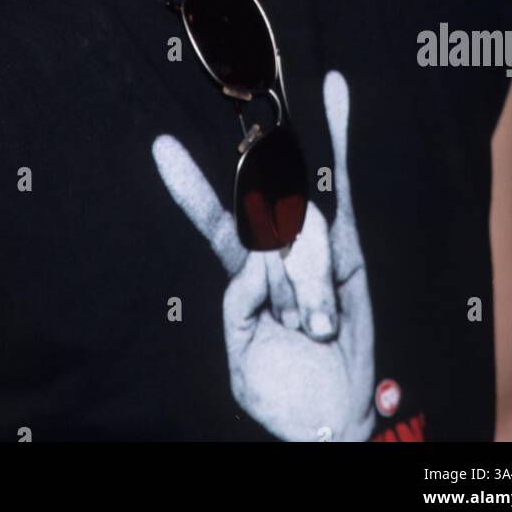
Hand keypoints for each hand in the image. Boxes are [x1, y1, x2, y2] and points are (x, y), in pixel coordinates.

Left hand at [152, 70, 375, 441]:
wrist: (334, 422)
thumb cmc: (286, 394)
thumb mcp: (243, 364)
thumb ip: (237, 308)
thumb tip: (258, 259)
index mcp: (244, 274)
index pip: (214, 222)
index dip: (189, 189)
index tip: (161, 148)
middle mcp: (275, 250)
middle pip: (268, 232)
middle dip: (284, 282)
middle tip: (298, 325)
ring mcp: (313, 244)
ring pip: (305, 233)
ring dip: (314, 286)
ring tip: (321, 327)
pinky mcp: (350, 247)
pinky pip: (345, 187)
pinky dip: (341, 136)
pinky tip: (334, 90)